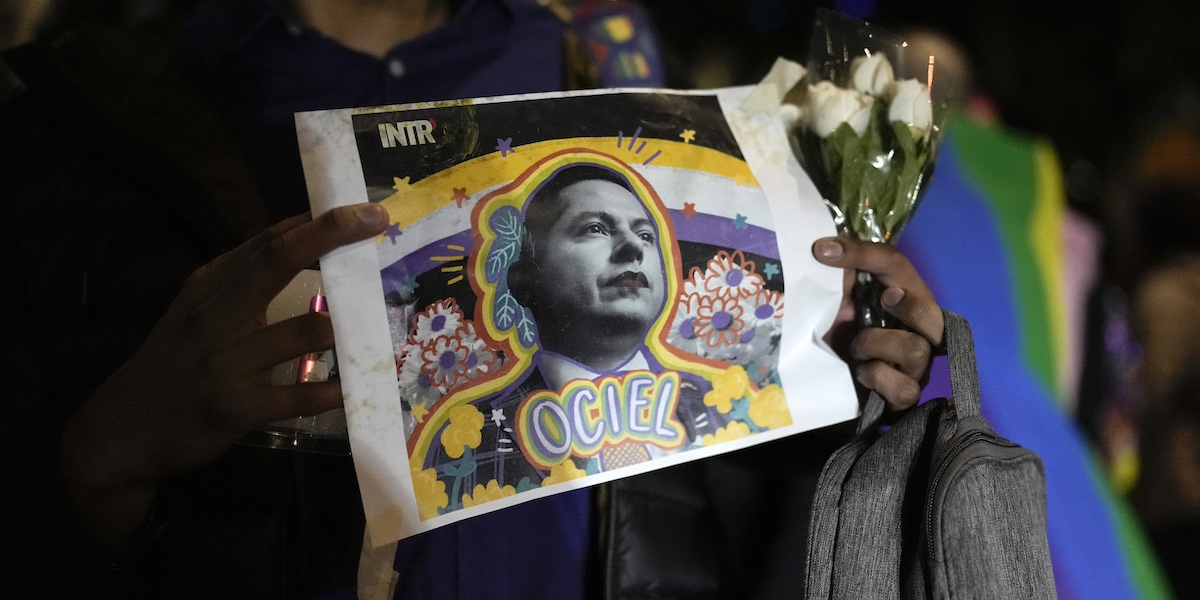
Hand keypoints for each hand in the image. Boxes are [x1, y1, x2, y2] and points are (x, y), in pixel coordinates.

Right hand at [59, 204, 388, 544]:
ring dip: (346, 328)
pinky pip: (300, 396)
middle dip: (331, 236)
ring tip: (375, 329)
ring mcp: (227, 362)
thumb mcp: (197, 311)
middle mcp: (217, 315)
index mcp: (210, 286)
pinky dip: (332, 392)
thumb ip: (242, 279)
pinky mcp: (237, 407)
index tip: (359, 208)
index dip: (316, 222)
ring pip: (305, 331)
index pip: (267, 242)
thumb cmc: (174, 363)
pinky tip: (352, 390)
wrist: (124, 429)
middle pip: (278, 261)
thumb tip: (299, 237)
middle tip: (376, 220)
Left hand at [812, 237, 943, 413]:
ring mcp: (916, 366)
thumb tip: (824, 248)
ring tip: (855, 348)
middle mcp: (918, 330)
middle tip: (885, 299)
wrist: (834, 387)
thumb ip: (839, 278)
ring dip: (877, 345)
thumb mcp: (836, 303)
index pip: (894, 264)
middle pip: (931, 313)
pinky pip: (903, 389)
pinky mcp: (905, 396)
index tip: (824, 251)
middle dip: (909, 306)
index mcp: (903, 298)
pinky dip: (878, 377)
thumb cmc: (841, 337)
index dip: (863, 254)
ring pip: (916, 350)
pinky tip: (862, 373)